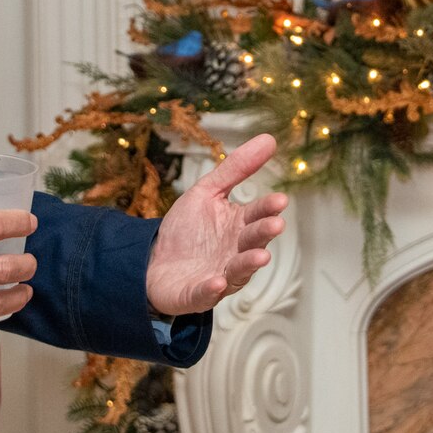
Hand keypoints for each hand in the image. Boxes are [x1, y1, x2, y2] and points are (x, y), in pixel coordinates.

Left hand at [144, 133, 288, 316]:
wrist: (152, 261)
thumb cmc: (186, 230)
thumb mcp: (208, 191)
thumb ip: (237, 168)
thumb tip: (269, 139)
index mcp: (238, 226)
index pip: (257, 214)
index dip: (267, 208)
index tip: (279, 200)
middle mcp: (235, 252)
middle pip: (252, 242)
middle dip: (263, 233)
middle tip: (275, 223)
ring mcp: (219, 274)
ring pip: (238, 271)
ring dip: (249, 264)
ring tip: (261, 256)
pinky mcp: (198, 294)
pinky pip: (207, 293)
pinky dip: (212, 289)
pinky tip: (217, 282)